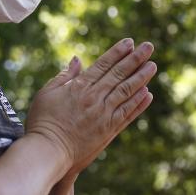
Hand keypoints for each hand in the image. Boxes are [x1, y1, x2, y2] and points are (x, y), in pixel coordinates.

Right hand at [26, 38, 155, 172]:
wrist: (48, 152)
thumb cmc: (42, 122)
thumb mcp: (47, 93)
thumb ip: (64, 76)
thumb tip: (77, 59)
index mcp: (80, 87)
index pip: (103, 65)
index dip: (118, 52)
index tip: (130, 42)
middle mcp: (95, 99)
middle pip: (119, 75)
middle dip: (135, 59)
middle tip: (149, 46)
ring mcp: (104, 115)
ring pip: (127, 92)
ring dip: (141, 78)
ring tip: (152, 66)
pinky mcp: (109, 131)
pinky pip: (127, 114)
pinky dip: (138, 104)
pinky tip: (148, 93)